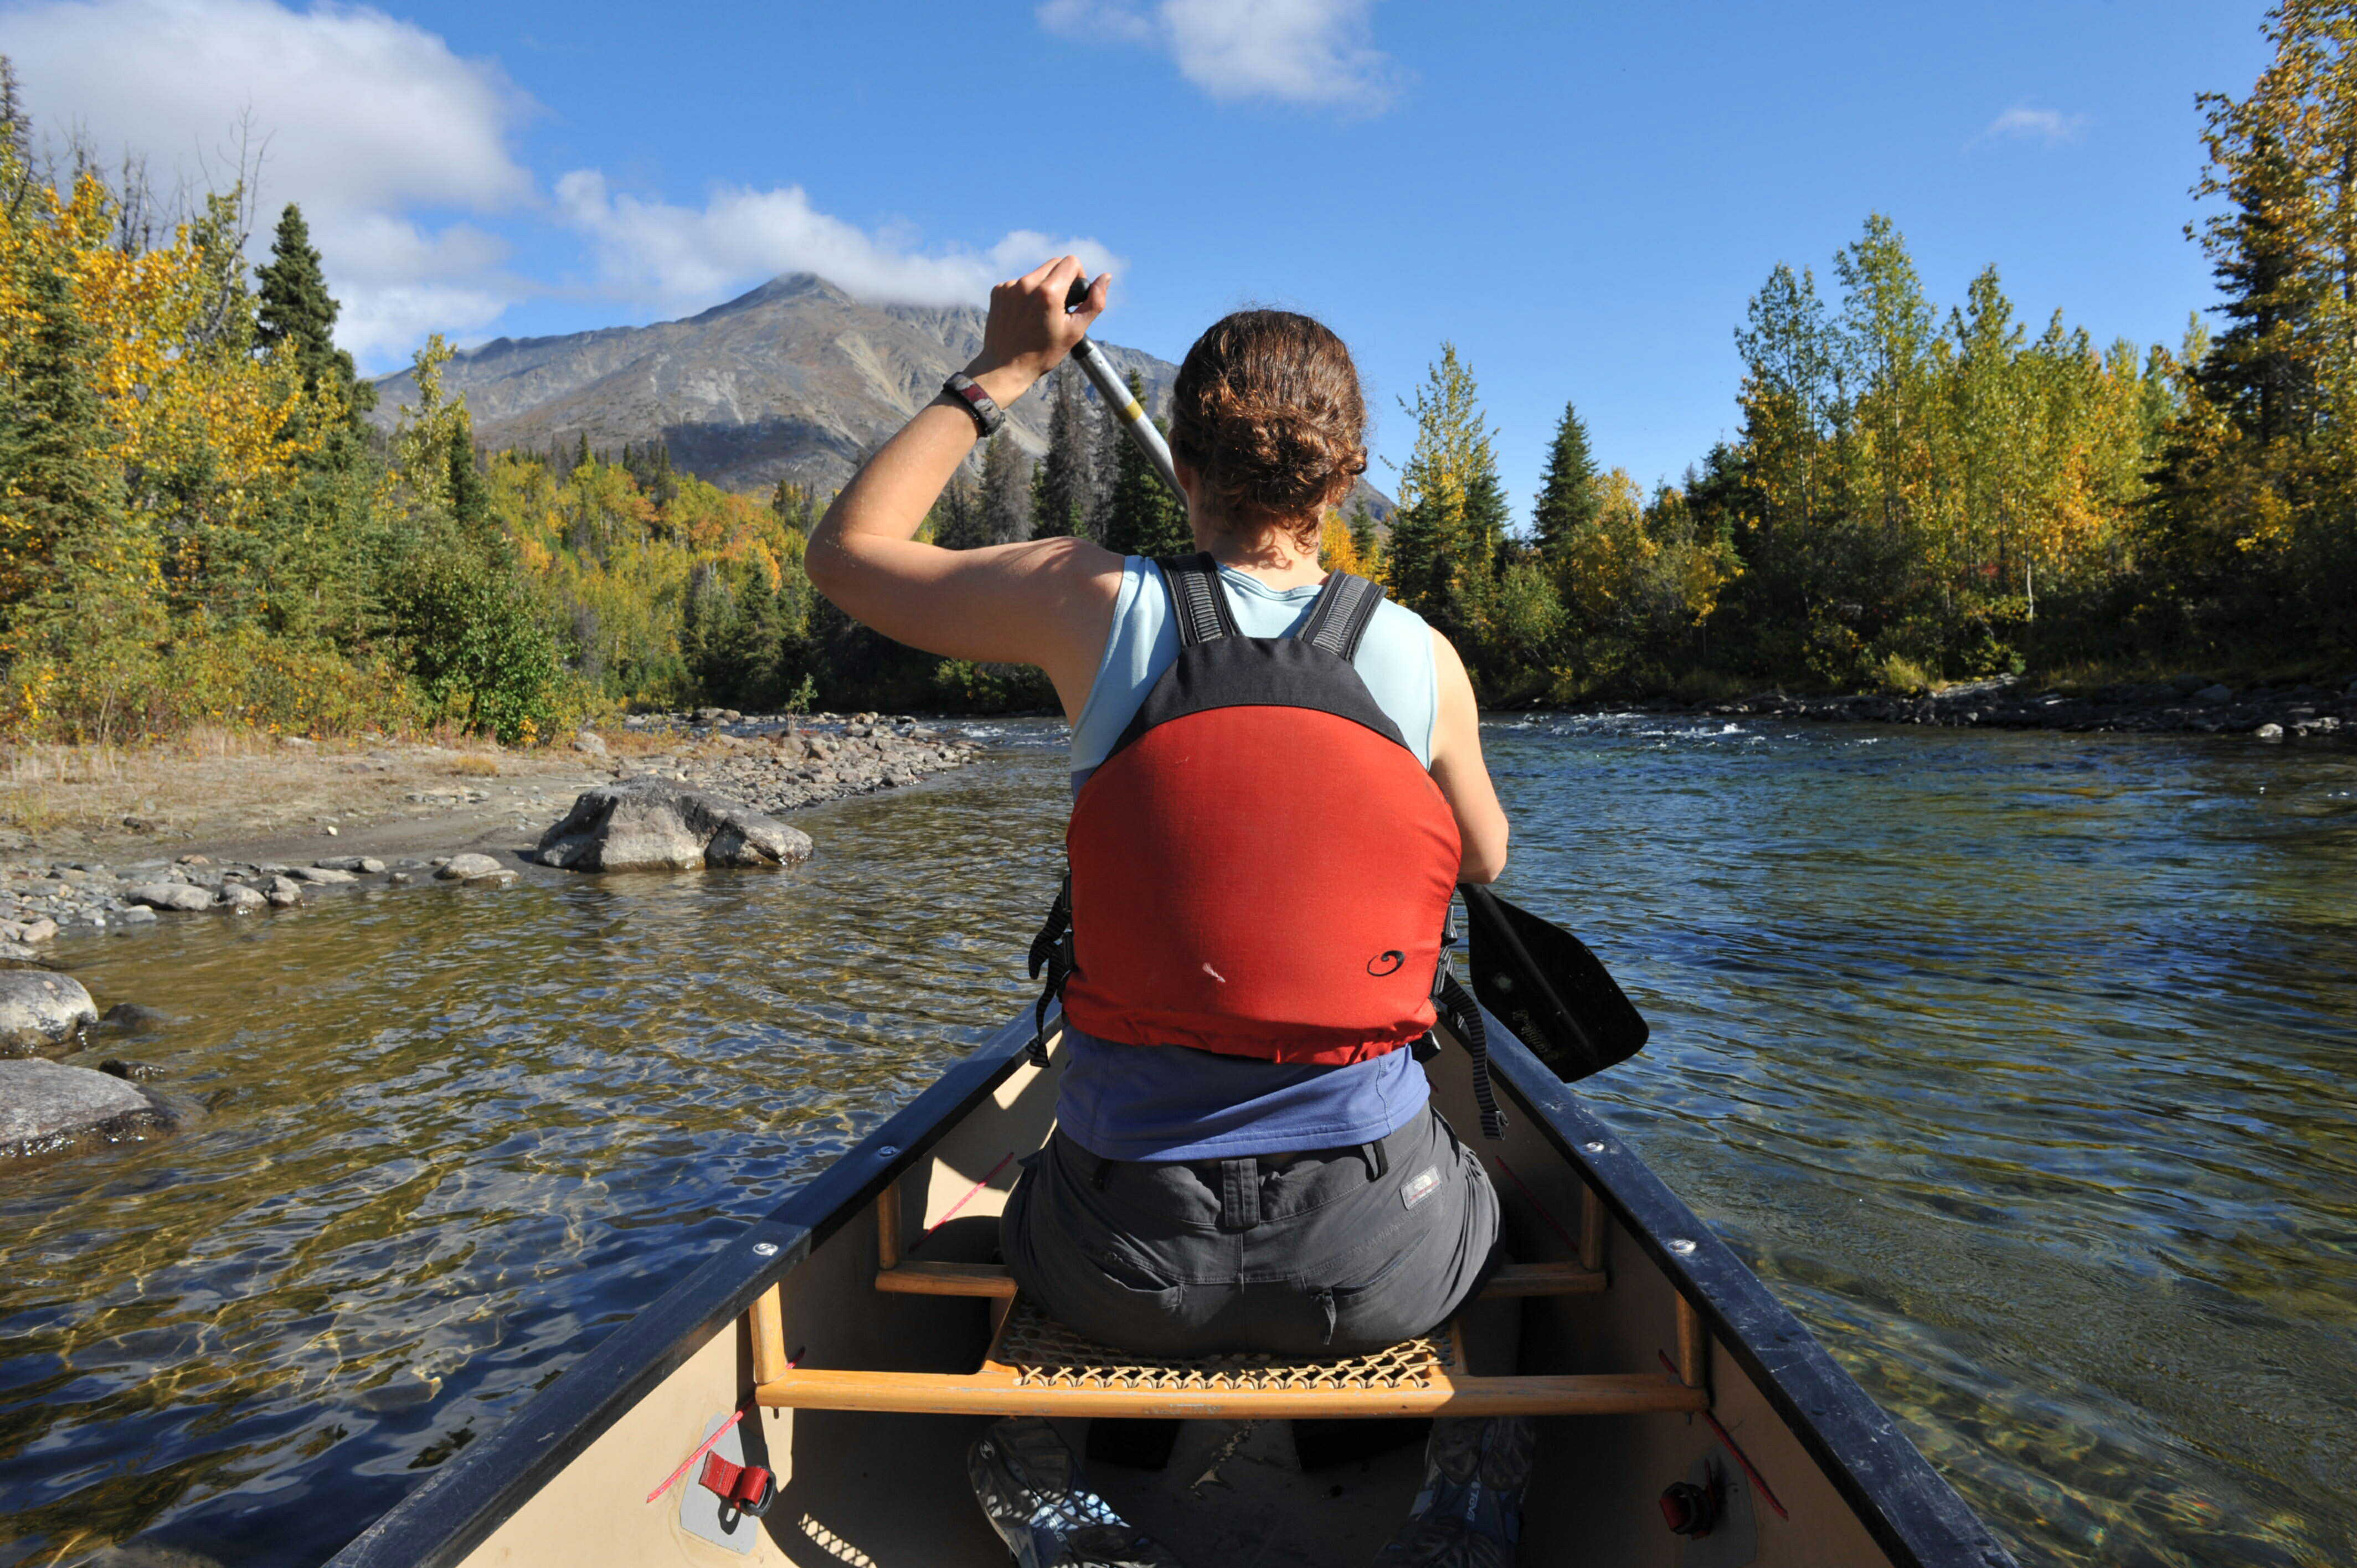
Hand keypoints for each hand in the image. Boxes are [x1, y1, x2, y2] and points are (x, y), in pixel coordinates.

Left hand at [967, 256, 1109, 403]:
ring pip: (1036, 274)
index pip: (1071, 262)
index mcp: (1048, 292)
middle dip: (1062, 279)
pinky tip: (1024, 315)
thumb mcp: (1075, 330)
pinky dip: (1025, 294)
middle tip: (1060, 304)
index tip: (1073, 296)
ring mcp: (1009, 286)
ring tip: (1039, 313)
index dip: (1079, 276)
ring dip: (1042, 287)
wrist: (1005, 367)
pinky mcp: (998, 291)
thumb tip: (1106, 277)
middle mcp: (1026, 284)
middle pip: (1054, 263)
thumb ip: (1094, 302)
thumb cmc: (1043, 353)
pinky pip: (1019, 282)